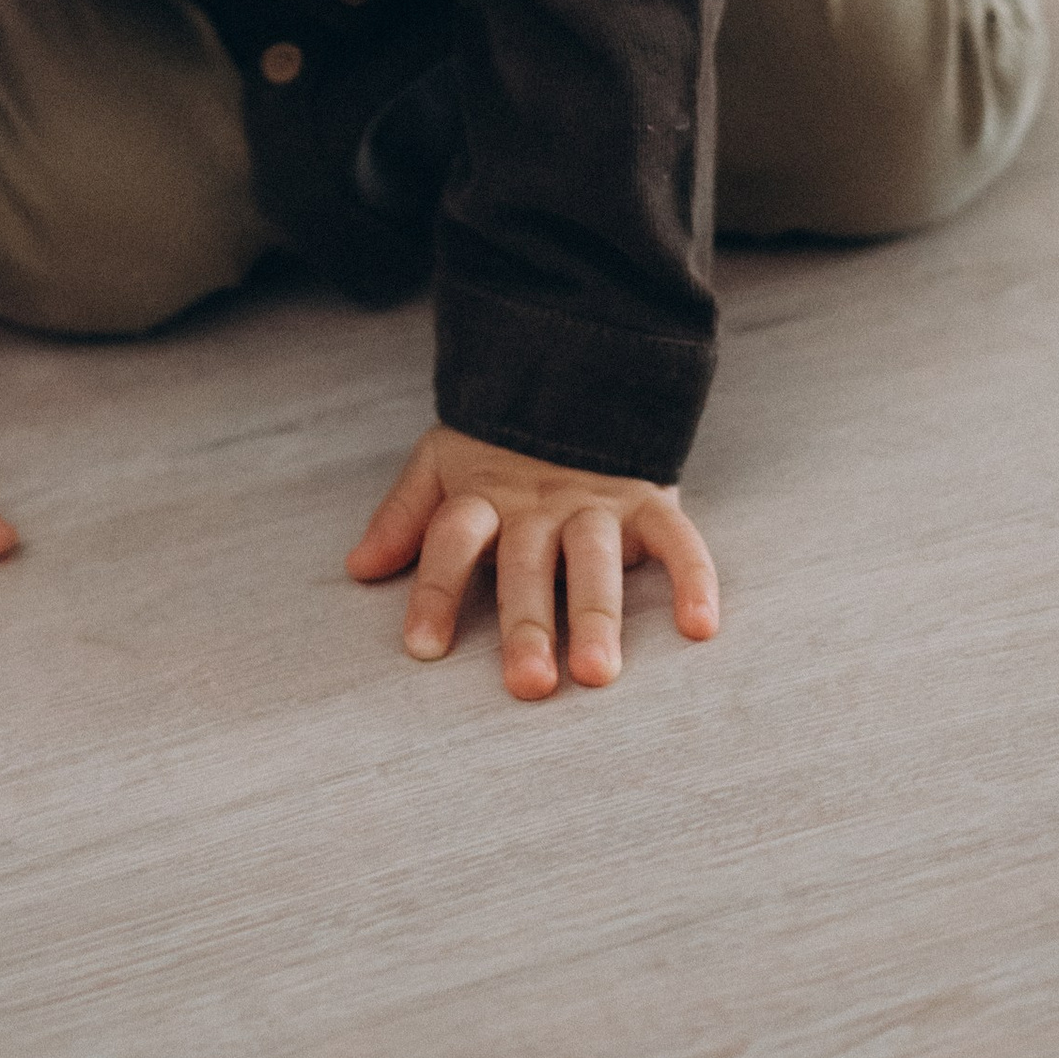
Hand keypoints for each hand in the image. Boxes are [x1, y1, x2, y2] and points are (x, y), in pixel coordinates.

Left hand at [348, 424, 718, 698]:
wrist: (573, 372)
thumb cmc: (498, 448)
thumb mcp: (441, 464)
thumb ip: (404, 516)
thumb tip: (358, 568)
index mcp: (484, 494)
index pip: (453, 539)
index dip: (436, 590)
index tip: (424, 650)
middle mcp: (538, 503)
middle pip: (527, 564)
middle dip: (526, 624)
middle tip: (528, 685)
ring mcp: (596, 502)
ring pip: (595, 560)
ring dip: (596, 614)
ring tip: (596, 675)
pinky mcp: (650, 501)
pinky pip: (678, 539)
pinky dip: (693, 578)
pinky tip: (700, 628)